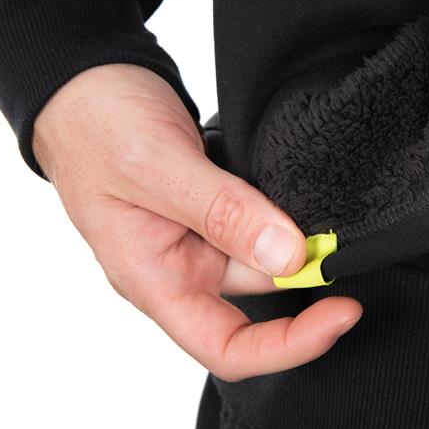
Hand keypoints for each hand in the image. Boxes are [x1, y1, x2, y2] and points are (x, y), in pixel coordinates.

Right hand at [33, 64, 361, 380]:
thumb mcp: (156, 166)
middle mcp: (178, 267)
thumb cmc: (95, 124)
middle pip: (259, 294)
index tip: (342, 313)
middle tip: (344, 231)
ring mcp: (196, 237)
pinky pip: (258, 221)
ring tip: (315, 197)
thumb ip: (220, 212)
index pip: (227, 347)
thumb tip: (287, 255)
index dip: (290, 344)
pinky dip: (282, 209)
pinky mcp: (212, 209)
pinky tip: (295, 188)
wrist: (84, 81)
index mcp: (152, 280)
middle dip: (306, 268)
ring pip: (265, 251)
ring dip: (296, 232)